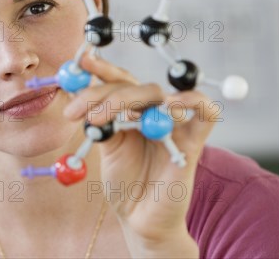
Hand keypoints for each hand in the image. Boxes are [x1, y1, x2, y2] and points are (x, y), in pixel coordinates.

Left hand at [64, 55, 213, 256]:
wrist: (139, 217)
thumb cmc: (124, 182)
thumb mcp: (103, 146)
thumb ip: (96, 119)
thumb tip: (72, 89)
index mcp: (131, 110)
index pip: (118, 80)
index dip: (101, 68)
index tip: (80, 60)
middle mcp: (152, 111)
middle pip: (131, 86)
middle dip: (99, 94)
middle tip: (75, 113)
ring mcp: (173, 124)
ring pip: (157, 93)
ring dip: (124, 99)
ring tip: (100, 119)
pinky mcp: (194, 140)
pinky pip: (206, 112)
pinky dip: (192, 101)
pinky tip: (171, 106)